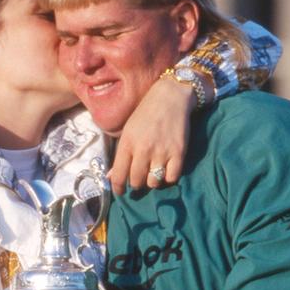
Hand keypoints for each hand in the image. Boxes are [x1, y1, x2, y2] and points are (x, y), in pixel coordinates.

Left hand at [108, 76, 192, 194]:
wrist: (171, 97)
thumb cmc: (146, 113)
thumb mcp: (128, 131)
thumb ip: (120, 155)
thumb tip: (110, 177)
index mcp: (127, 143)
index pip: (119, 175)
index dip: (118, 188)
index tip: (121, 191)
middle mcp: (143, 149)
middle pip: (137, 182)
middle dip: (137, 183)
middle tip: (140, 177)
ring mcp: (162, 152)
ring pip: (154, 183)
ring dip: (153, 181)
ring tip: (154, 172)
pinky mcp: (179, 153)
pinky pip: (172, 177)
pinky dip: (169, 177)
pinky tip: (167, 169)